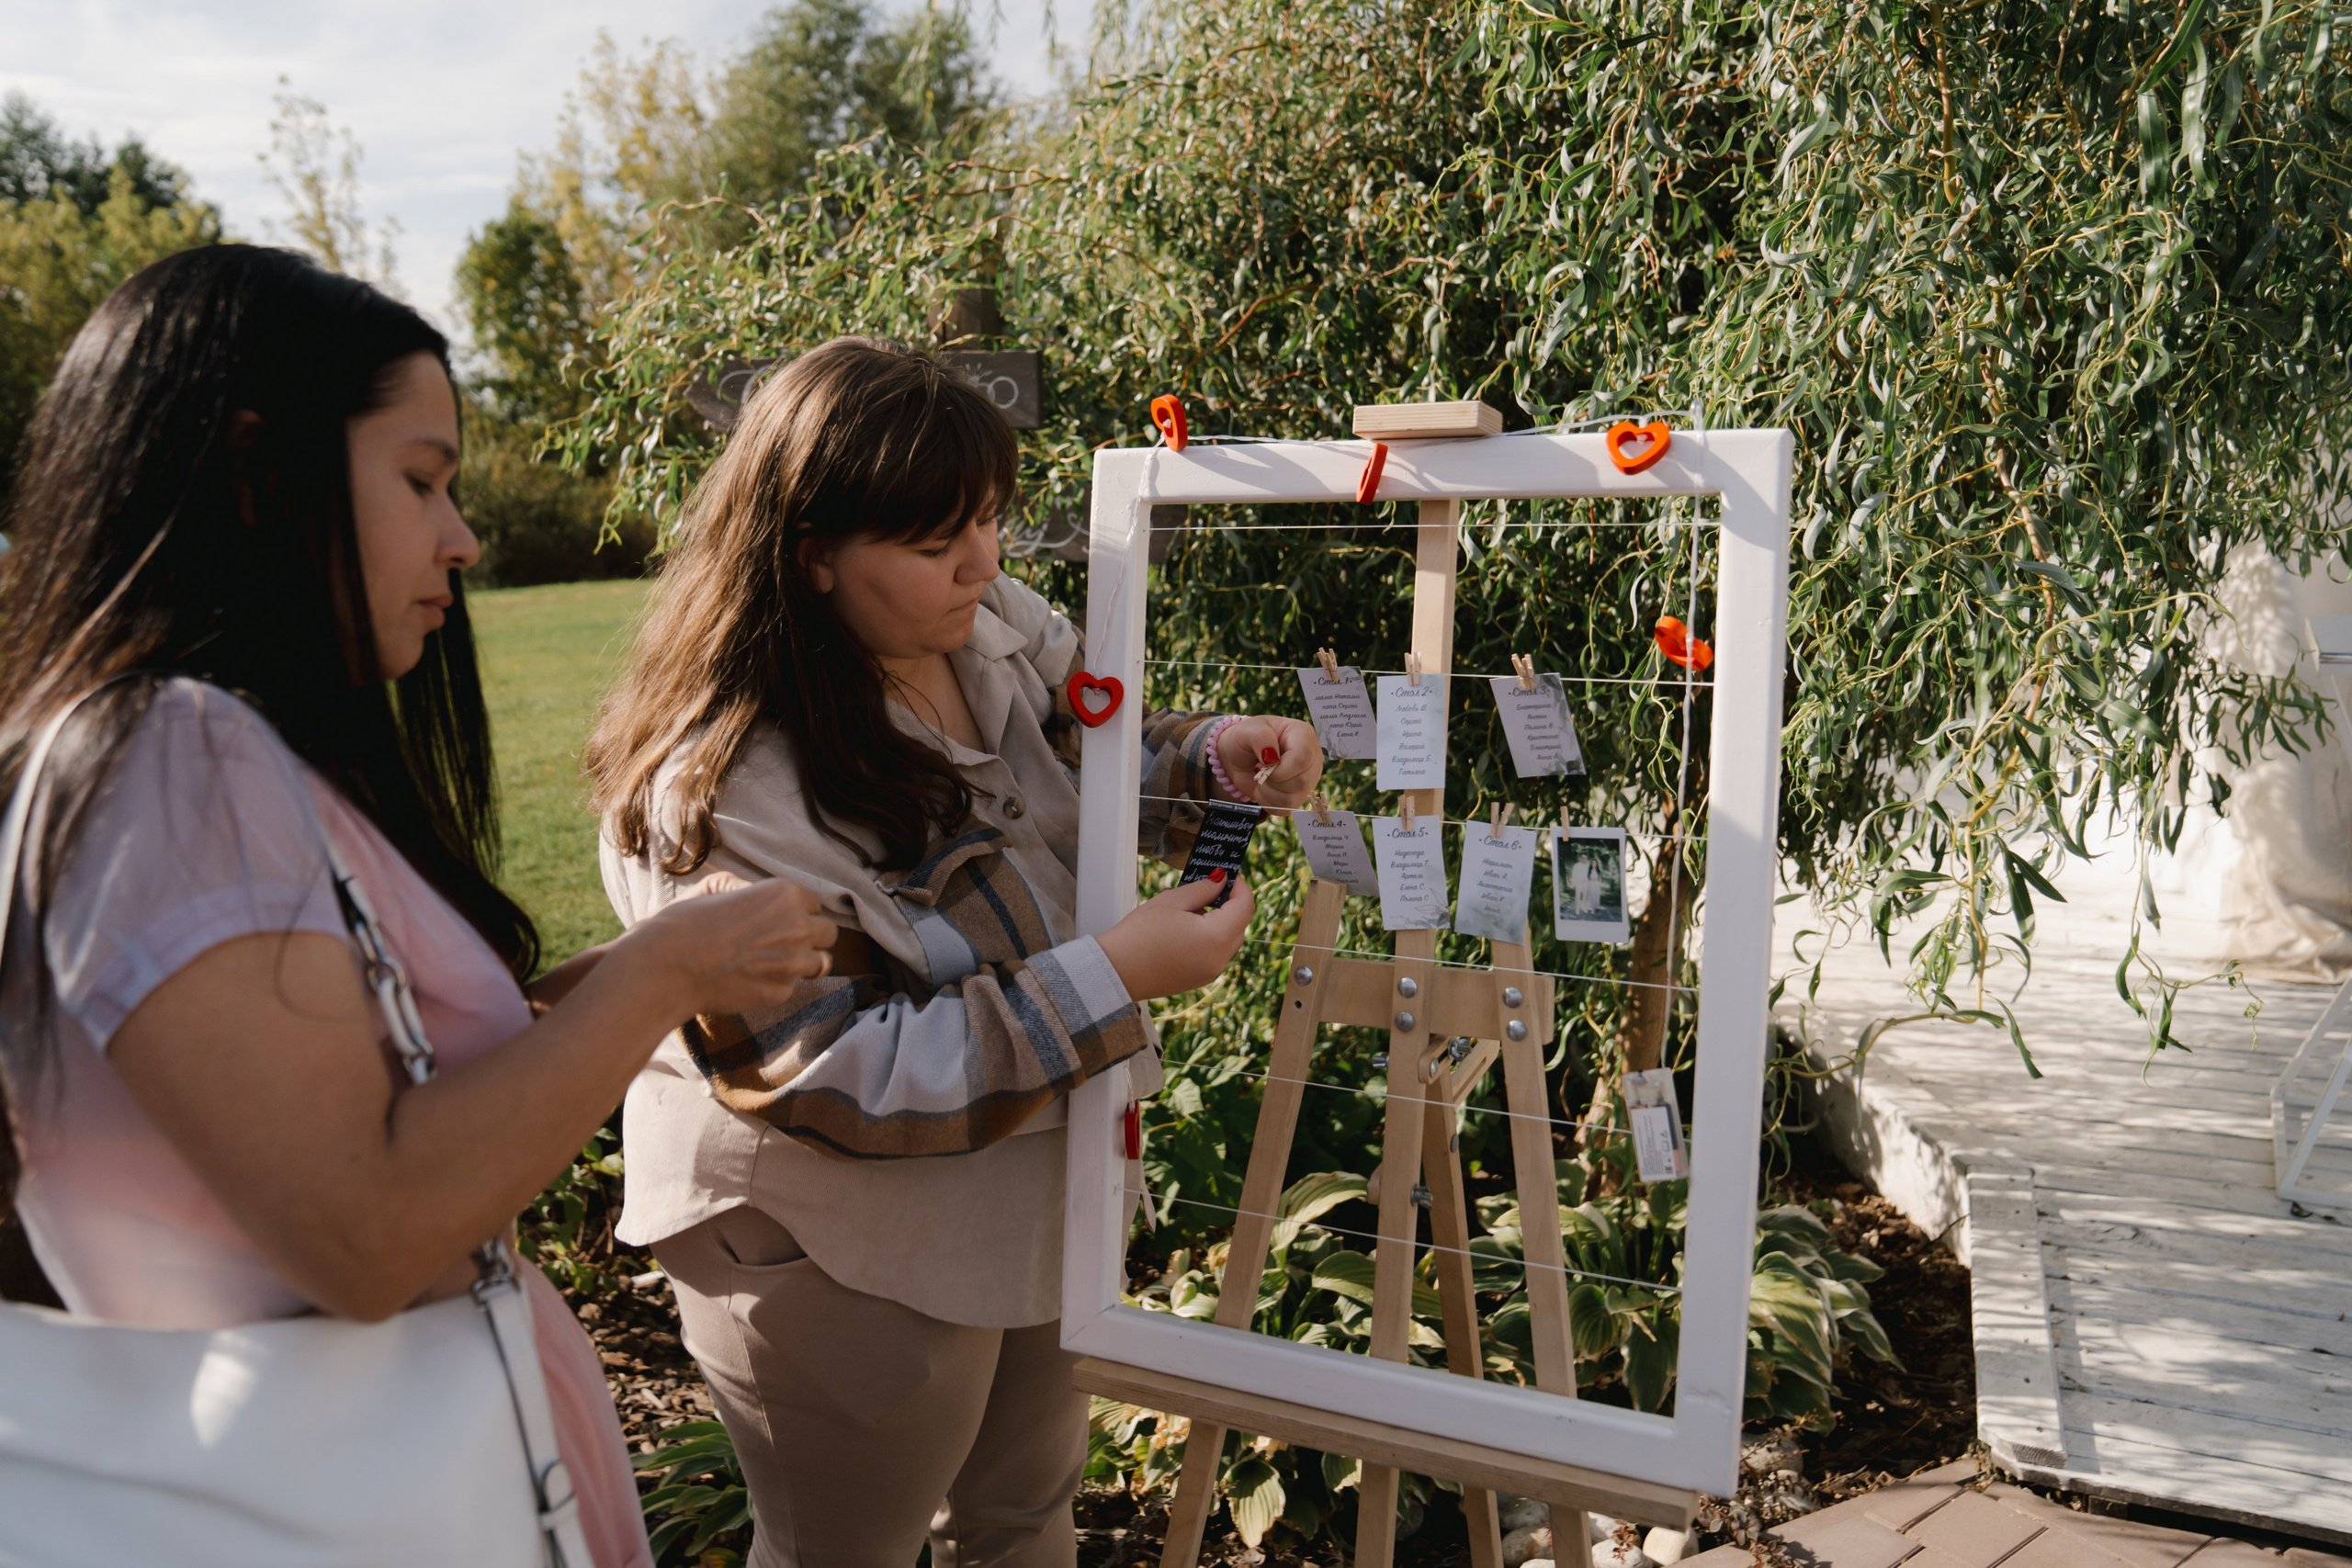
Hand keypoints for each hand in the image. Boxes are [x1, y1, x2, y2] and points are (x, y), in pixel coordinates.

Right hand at [619, 872, 837, 1019]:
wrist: (665, 967)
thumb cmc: (684, 924)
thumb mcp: (713, 888)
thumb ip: (746, 887)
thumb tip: (754, 892)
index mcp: (785, 894)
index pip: (815, 902)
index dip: (798, 911)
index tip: (782, 919)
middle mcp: (799, 927)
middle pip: (828, 933)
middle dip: (810, 937)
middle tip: (782, 942)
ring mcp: (793, 963)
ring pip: (820, 963)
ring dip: (802, 962)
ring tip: (772, 963)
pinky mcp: (781, 993)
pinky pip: (792, 987)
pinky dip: (776, 984)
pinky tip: (749, 979)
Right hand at [1095, 874, 1256, 1001]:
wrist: (1115, 971)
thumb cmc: (1139, 935)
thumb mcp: (1172, 901)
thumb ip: (1203, 888)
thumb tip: (1220, 880)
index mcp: (1217, 938)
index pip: (1245, 906)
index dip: (1240, 886)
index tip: (1229, 873)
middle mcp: (1220, 959)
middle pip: (1239, 924)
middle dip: (1228, 903)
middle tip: (1208, 885)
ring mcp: (1210, 972)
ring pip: (1227, 939)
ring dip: (1216, 920)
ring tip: (1186, 905)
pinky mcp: (1198, 979)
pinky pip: (1213, 952)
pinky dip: (1207, 936)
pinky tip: (1182, 925)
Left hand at [1216, 715, 1323, 809]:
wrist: (1239, 755)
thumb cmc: (1246, 737)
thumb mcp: (1248, 729)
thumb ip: (1260, 737)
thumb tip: (1272, 758)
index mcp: (1304, 736)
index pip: (1303, 758)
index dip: (1280, 768)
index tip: (1262, 763)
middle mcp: (1312, 758)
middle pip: (1301, 782)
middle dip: (1272, 780)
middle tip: (1259, 768)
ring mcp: (1308, 779)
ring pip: (1294, 799)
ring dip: (1268, 792)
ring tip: (1261, 778)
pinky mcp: (1299, 796)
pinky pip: (1286, 809)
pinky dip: (1268, 802)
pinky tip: (1264, 788)